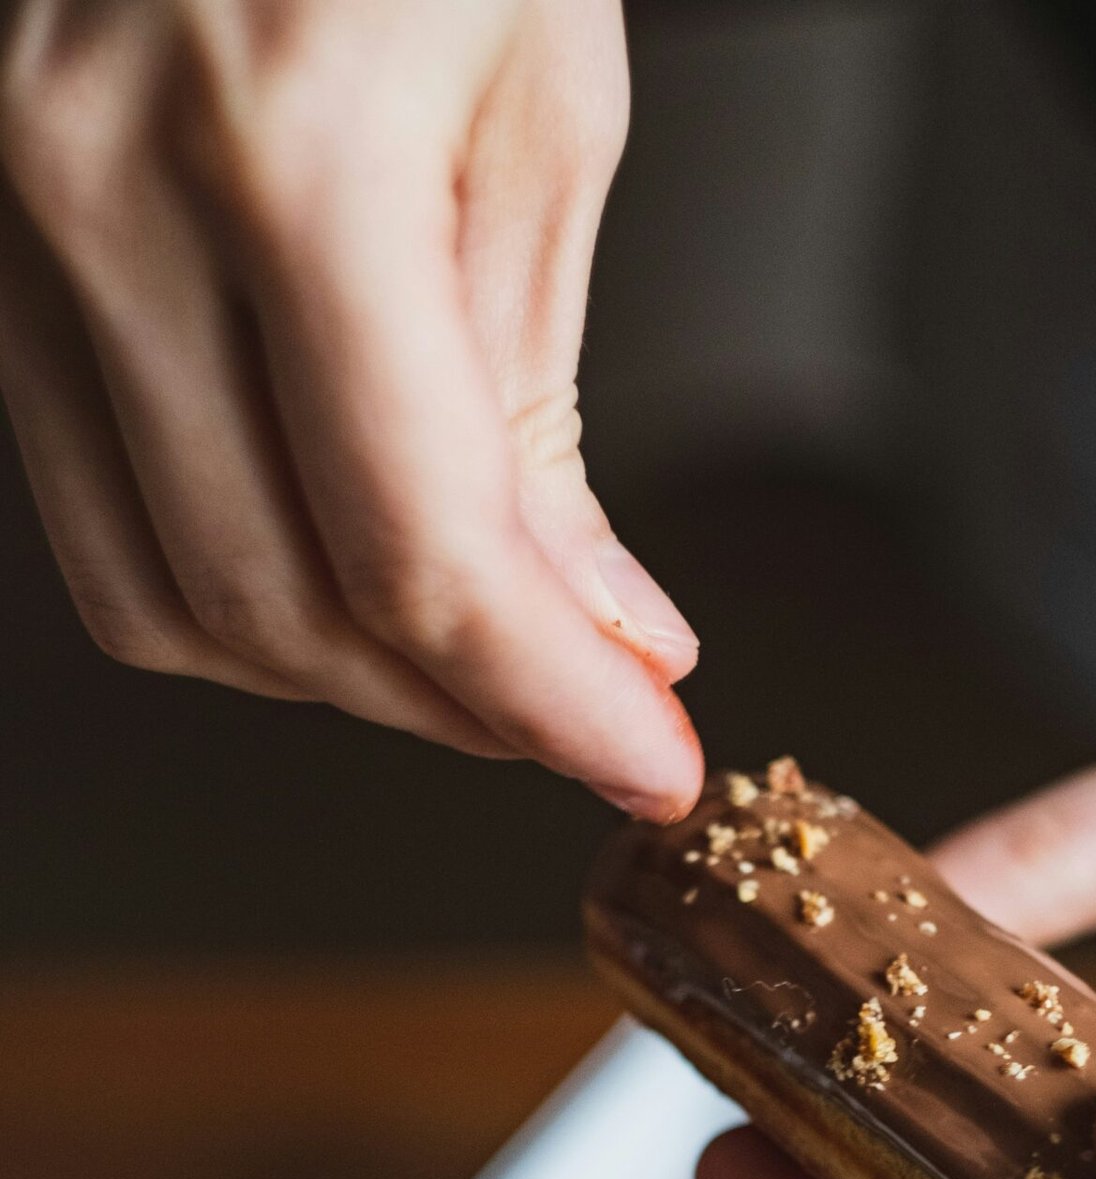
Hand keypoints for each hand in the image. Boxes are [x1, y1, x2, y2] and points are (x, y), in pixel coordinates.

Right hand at [0, 0, 700, 812]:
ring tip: (486, 654)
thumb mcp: (546, 111)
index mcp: (287, 147)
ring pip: (177, 602)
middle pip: (289, 607)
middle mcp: (107, 198)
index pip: (418, 549)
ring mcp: (17, 228)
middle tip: (592, 716)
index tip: (649, 766)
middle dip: (465, 709)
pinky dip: (247, 594)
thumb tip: (596, 640)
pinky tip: (357, 572)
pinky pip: (103, 520)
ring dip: (354, 678)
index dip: (548, 706)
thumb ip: (545, 411)